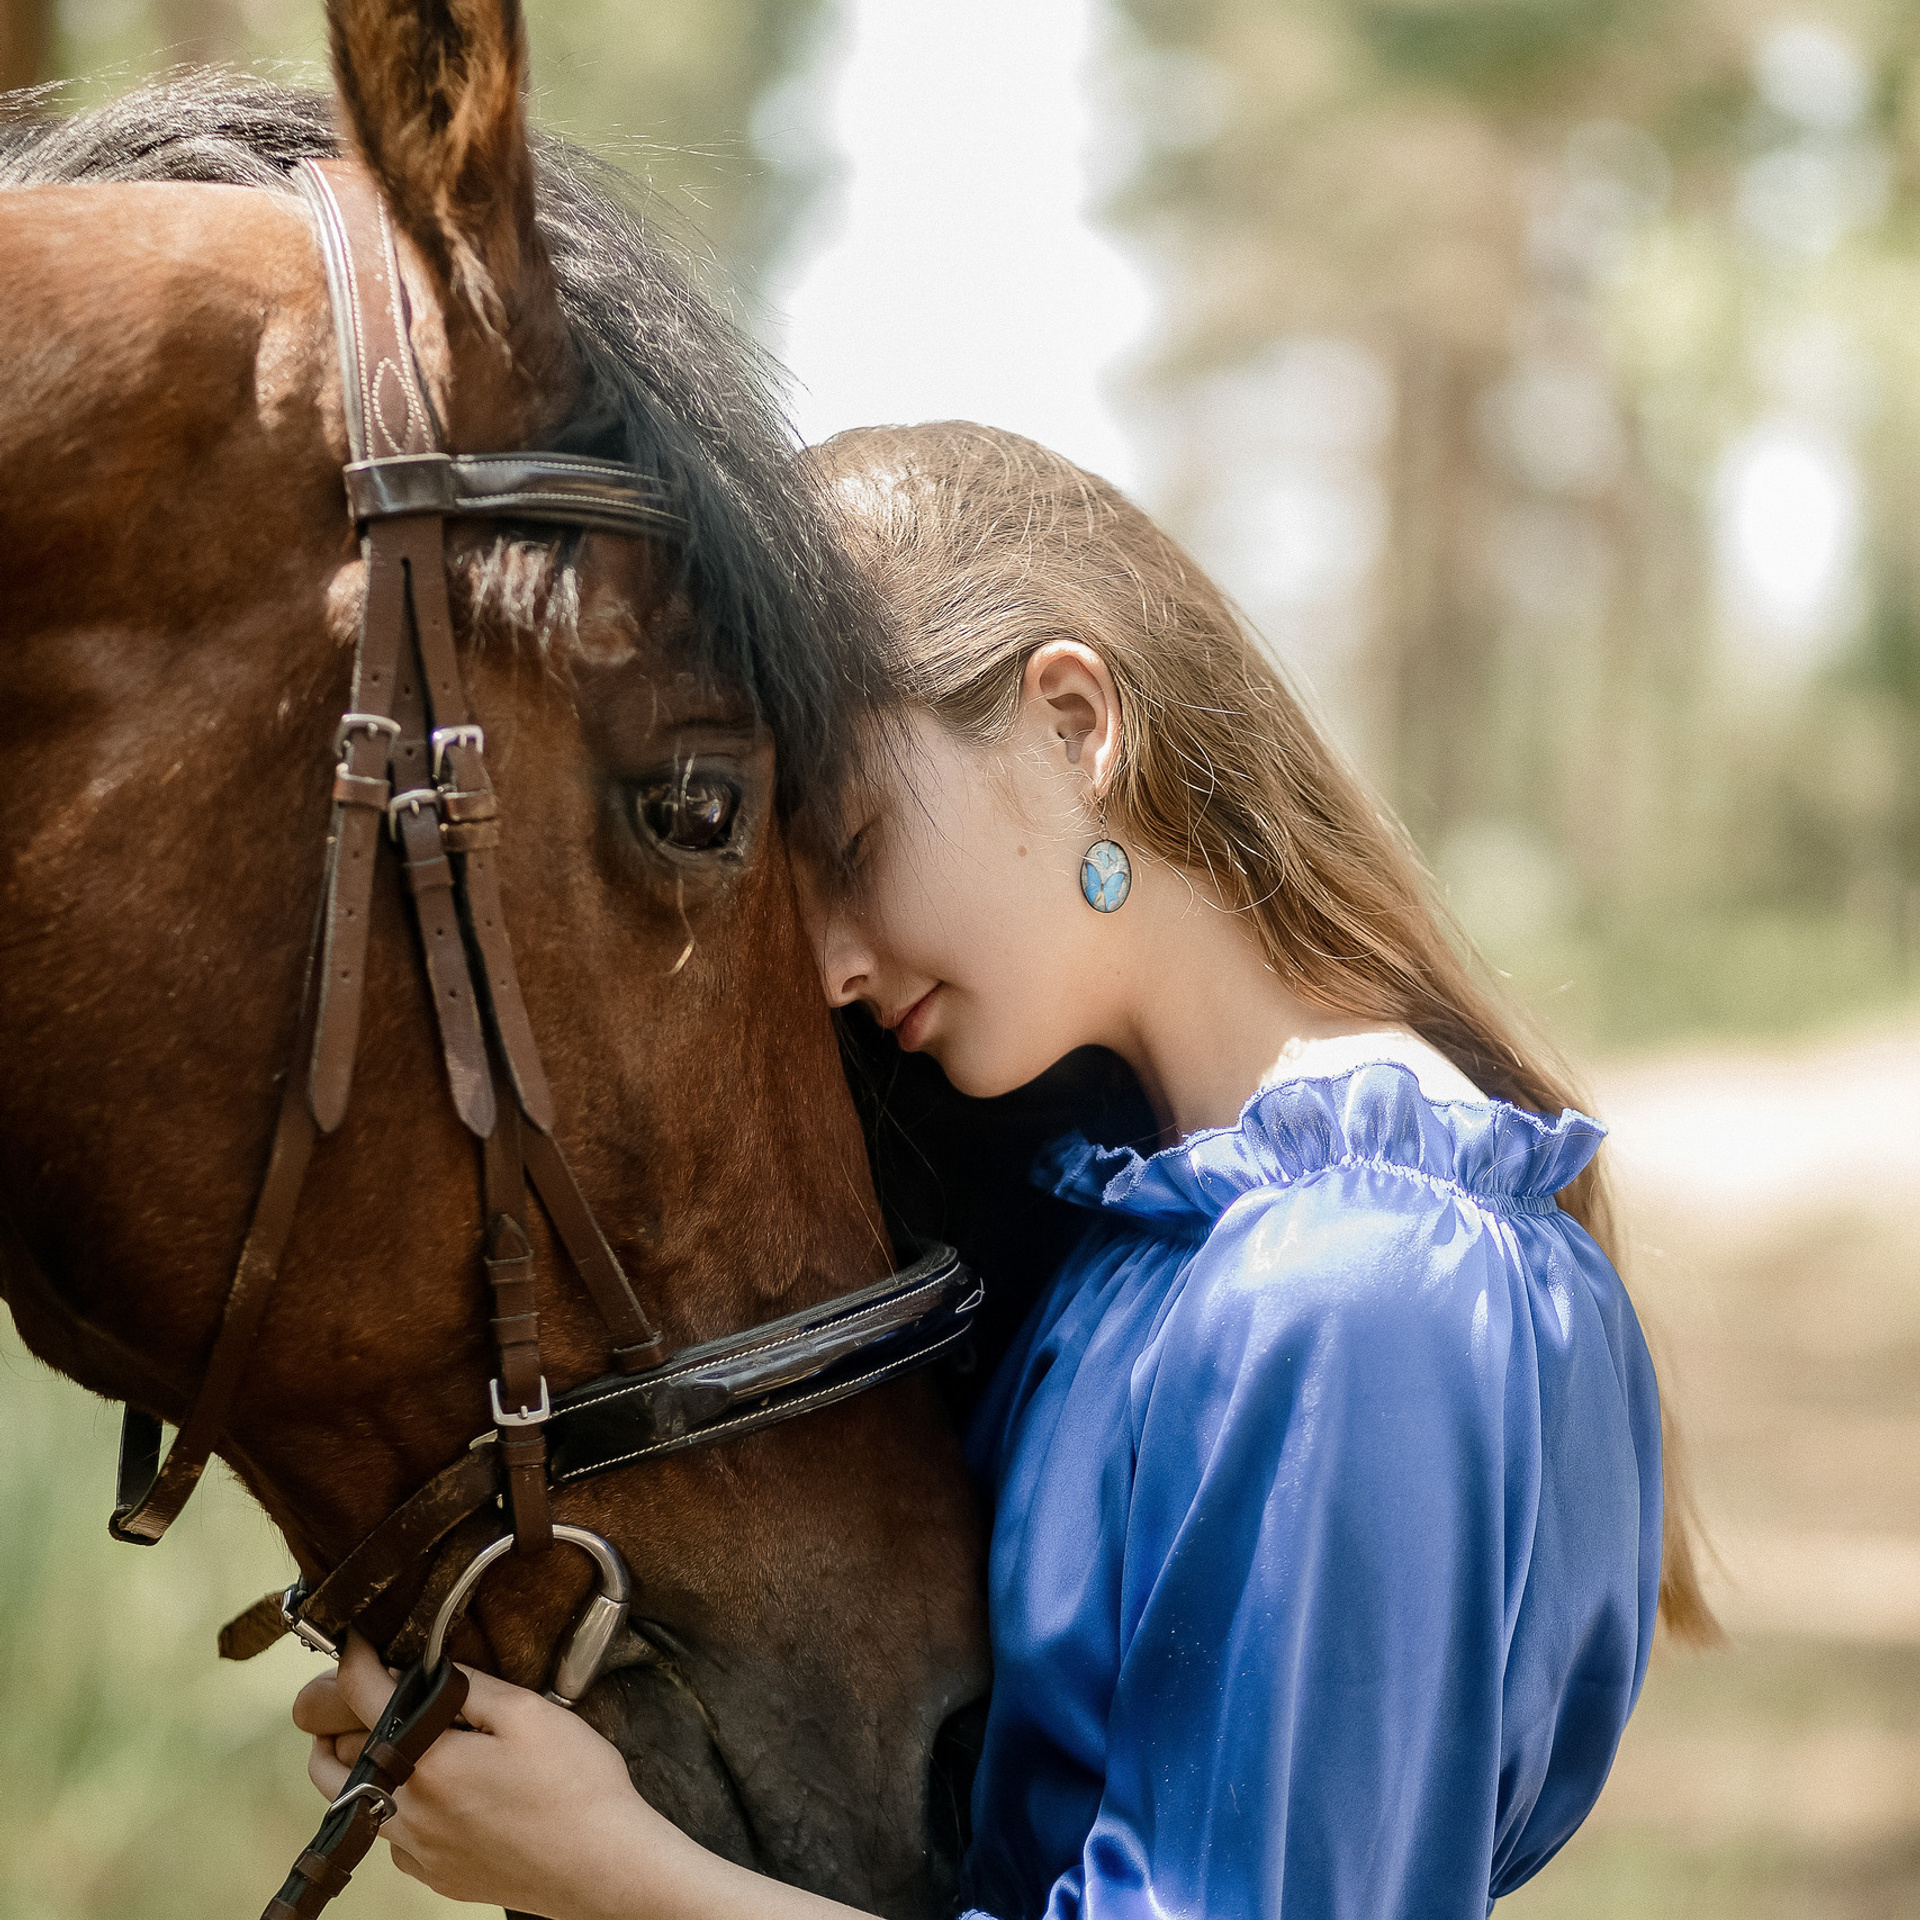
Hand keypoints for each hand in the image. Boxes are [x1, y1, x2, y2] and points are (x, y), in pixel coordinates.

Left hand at [293, 1633, 690, 1918]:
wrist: (604, 1866)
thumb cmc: (575, 1789)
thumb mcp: (527, 1713)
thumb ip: (468, 1687)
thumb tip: (426, 1670)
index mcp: (428, 1766)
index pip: (363, 1700)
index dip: (354, 1661)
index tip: (356, 1642)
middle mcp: (410, 1815)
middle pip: (329, 1767)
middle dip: (333, 1725)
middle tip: (363, 1696)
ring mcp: (420, 1853)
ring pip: (356, 1805)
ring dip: (360, 1768)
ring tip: (396, 1738)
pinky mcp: (438, 1877)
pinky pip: (394, 1838)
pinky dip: (396, 1808)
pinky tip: (438, 1791)